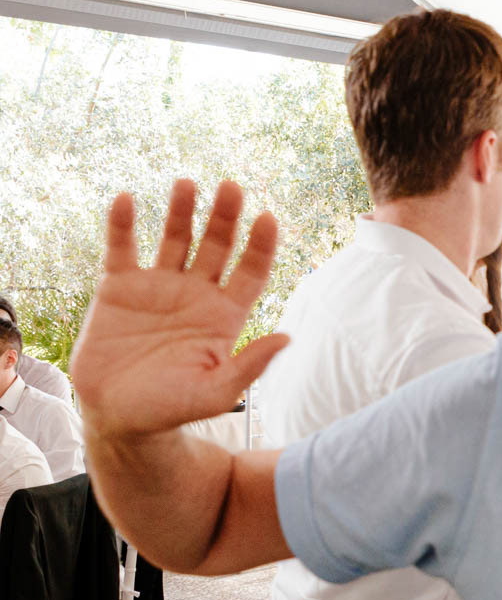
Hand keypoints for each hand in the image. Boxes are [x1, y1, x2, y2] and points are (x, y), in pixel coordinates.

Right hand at [71, 179, 286, 439]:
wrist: (117, 415)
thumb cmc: (171, 409)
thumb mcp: (214, 393)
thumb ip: (249, 367)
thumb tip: (287, 338)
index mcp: (224, 315)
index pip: (251, 271)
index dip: (261, 245)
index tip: (268, 218)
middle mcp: (196, 293)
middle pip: (217, 245)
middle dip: (225, 217)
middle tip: (232, 187)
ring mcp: (158, 286)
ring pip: (175, 238)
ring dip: (181, 211)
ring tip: (187, 184)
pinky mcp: (118, 287)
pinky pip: (121, 249)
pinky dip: (122, 225)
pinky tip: (126, 200)